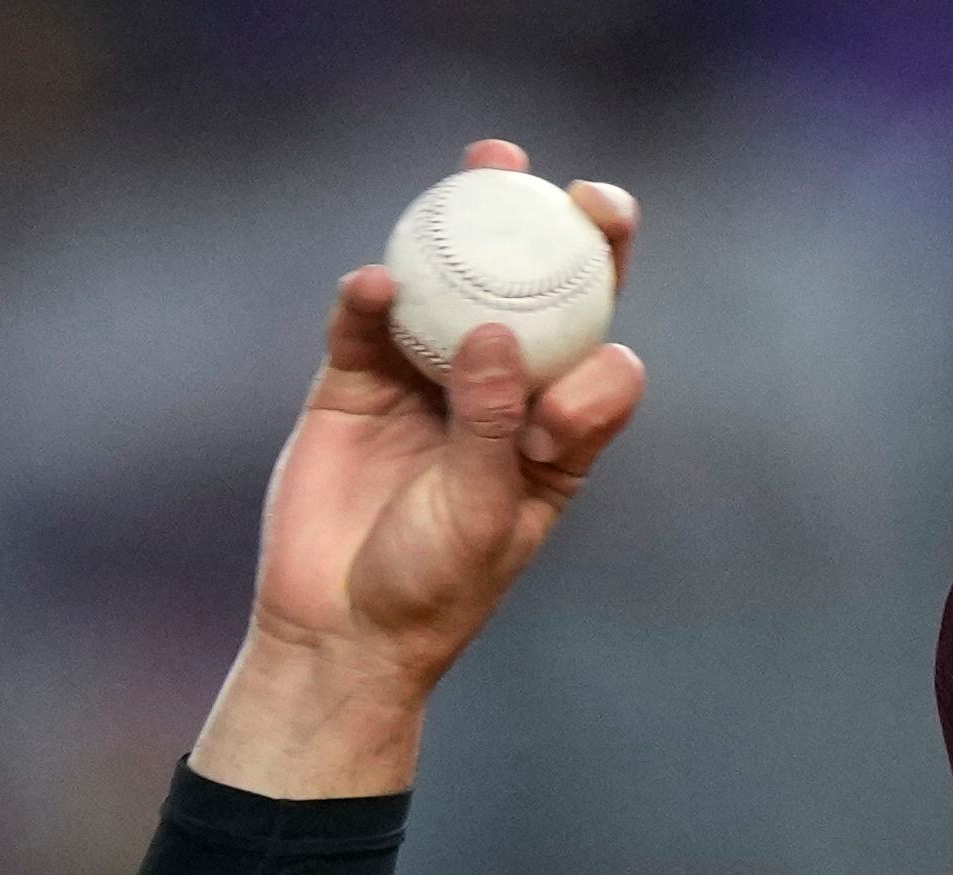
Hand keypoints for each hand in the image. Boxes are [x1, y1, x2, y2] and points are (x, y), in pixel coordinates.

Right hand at [193, 141, 643, 796]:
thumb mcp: (480, 513)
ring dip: (465, 230)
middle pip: (534, 297)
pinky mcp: (356, 383)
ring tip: (485, 168)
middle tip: (562, 183)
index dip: (612, 288)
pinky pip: (368, 324)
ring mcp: (426, 383)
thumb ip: (493, 426)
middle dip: (555, 233)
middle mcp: (499, 396)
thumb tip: (501, 333)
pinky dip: (373, 297)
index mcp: (556, 434)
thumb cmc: (435, 586)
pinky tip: (378, 281)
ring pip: (450, 290)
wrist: (340, 626)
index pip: (596, 347)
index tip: (611, 242)